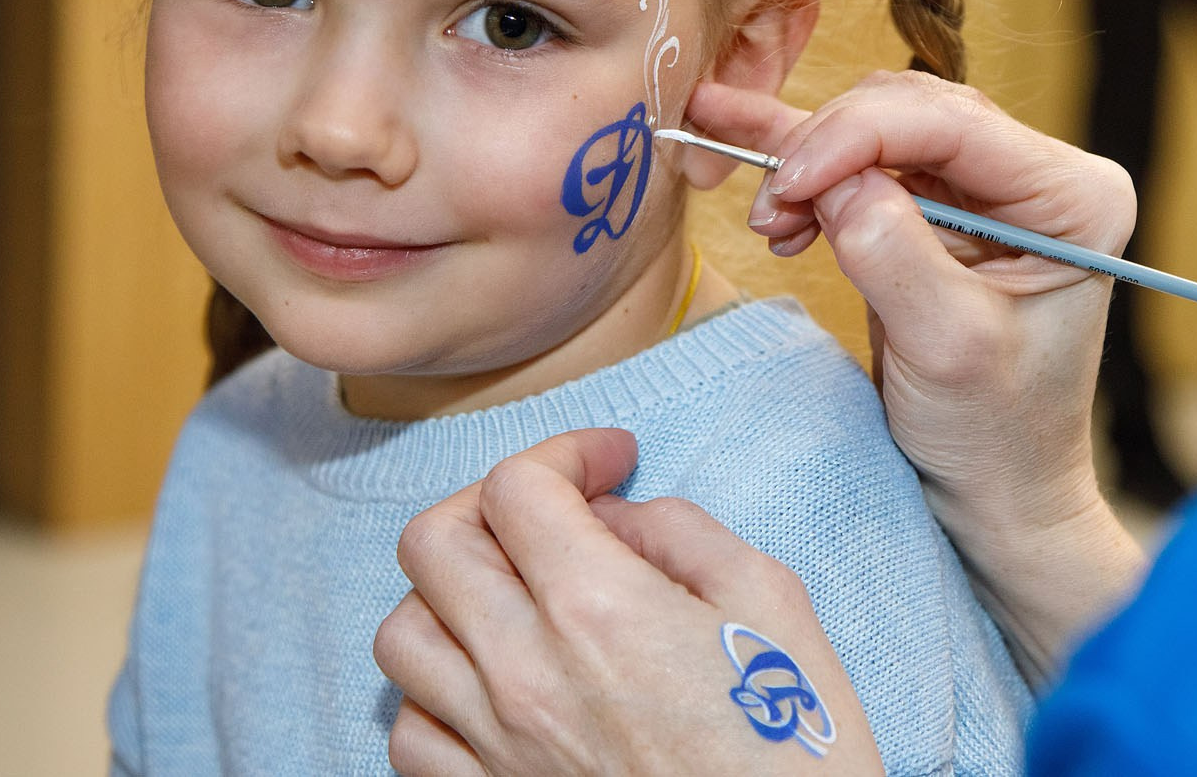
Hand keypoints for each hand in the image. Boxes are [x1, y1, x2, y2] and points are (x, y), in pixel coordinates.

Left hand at [374, 428, 882, 776]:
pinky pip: (410, 732)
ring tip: (515, 596)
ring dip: (450, 595)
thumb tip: (617, 516)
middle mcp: (525, 671)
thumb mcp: (770, 601)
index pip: (517, 487)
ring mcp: (496, 744)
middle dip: (490, 504)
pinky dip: (436, 692)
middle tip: (552, 511)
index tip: (611, 465)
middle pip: (432, 544)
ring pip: (402, 635)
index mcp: (598, 607)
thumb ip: (683, 532)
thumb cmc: (794, 744)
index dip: (566, 453)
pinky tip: (495, 682)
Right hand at [686, 74, 1147, 678]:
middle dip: (828, 147)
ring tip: (768, 220)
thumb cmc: (995, 434)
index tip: (787, 181)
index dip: (857, 136)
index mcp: (1074, 197)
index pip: (954, 123)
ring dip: (812, 160)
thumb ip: (893, 254)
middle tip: (770, 207)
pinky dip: (812, 175)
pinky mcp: (944, 209)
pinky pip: (868, 163)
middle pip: (913, 111)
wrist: (997, 493)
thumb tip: (833, 182)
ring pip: (881, 127)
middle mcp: (1039, 176)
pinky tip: (761, 184)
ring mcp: (990, 188)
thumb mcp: (946, 348)